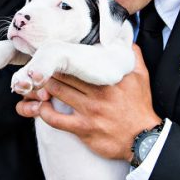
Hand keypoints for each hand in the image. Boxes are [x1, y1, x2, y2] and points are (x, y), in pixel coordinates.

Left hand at [16, 44, 160, 161]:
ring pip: (57, 92)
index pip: (80, 60)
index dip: (63, 55)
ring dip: (43, 86)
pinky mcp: (84, 128)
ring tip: (35, 82)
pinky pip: (56, 119)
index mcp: (109, 77)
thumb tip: (126, 39)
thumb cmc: (140, 107)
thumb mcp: (141, 77)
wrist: (144, 140)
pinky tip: (40, 106)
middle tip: (38, 66)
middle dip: (49, 69)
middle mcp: (98, 91)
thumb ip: (133, 56)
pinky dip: (44, 111)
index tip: (53, 51)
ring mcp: (89, 110)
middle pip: (64, 74)